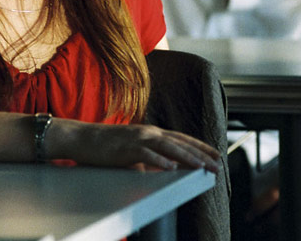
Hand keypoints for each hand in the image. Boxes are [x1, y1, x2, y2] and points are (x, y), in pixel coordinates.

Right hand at [54, 120, 220, 172]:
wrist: (82, 138)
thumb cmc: (107, 146)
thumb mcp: (133, 150)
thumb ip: (149, 157)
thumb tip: (165, 168)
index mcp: (151, 133)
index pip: (182, 139)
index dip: (201, 146)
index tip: (217, 154)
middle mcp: (148, 132)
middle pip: (180, 143)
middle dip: (201, 154)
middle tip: (218, 164)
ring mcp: (137, 138)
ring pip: (168, 147)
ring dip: (187, 157)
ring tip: (202, 166)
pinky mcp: (125, 147)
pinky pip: (145, 154)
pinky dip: (159, 160)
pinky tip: (171, 167)